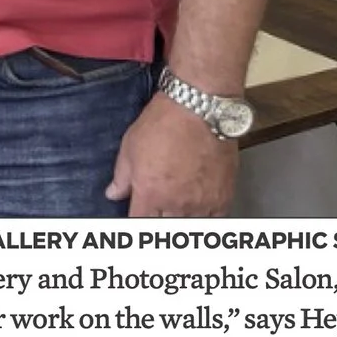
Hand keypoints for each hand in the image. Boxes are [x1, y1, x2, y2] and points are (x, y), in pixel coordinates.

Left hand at [106, 86, 238, 218]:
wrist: (199, 107)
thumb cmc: (164, 122)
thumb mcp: (130, 147)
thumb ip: (122, 177)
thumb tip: (114, 194)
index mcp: (149, 195)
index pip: (139, 225)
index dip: (138, 223)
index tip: (139, 218)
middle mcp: (175, 204)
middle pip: (165, 229)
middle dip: (159, 222)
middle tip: (159, 214)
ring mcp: (201, 202)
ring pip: (189, 227)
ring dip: (181, 222)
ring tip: (178, 215)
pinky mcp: (223, 195)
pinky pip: (214, 220)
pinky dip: (205, 219)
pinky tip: (200, 213)